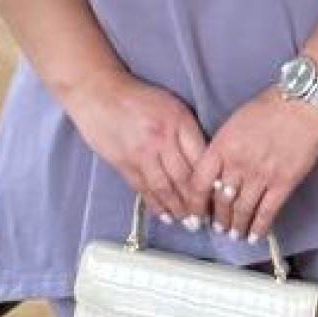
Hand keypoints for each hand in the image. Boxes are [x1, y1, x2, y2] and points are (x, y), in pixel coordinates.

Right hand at [65, 74, 207, 224]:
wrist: (99, 94)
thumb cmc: (138, 98)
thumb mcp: (172, 106)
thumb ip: (187, 131)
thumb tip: (204, 161)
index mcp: (178, 122)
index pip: (200, 158)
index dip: (210, 181)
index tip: (219, 196)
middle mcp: (162, 138)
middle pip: (185, 176)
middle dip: (197, 202)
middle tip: (205, 218)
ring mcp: (141, 153)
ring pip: (165, 187)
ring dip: (178, 208)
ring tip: (188, 222)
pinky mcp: (123, 163)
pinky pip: (143, 189)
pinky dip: (155, 205)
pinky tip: (165, 216)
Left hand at [198, 86, 317, 240]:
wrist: (306, 102)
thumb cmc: (272, 105)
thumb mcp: (236, 121)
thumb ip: (224, 147)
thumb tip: (218, 171)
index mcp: (223, 145)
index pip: (200, 184)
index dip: (195, 204)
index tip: (195, 215)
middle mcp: (238, 163)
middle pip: (221, 200)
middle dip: (218, 218)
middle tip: (217, 227)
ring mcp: (261, 175)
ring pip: (242, 210)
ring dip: (236, 226)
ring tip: (234, 234)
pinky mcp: (284, 182)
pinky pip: (267, 212)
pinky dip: (259, 227)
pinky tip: (255, 236)